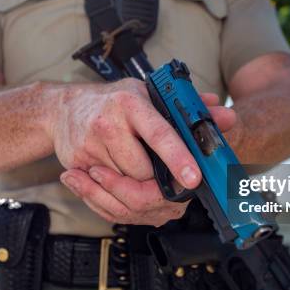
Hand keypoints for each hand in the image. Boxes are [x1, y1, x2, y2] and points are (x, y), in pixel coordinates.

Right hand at [59, 91, 235, 225]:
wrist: (63, 108)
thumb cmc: (114, 102)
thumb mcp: (149, 95)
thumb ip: (190, 108)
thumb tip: (225, 116)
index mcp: (131, 103)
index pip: (159, 134)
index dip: (178, 158)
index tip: (193, 178)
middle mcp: (108, 123)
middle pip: (142, 171)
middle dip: (155, 179)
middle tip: (162, 176)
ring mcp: (90, 145)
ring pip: (125, 185)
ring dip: (136, 186)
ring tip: (136, 169)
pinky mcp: (76, 164)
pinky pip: (104, 193)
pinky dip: (117, 193)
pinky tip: (118, 178)